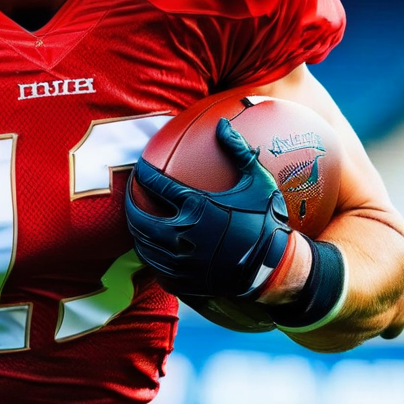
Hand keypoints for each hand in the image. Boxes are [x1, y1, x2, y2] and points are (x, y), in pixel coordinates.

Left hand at [126, 118, 292, 300]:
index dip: (143, 174)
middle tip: (131, 197)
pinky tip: (151, 249)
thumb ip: (237, 150)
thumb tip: (222, 123)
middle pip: (139, 218)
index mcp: (197, 206)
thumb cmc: (266, 220)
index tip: (140, 168)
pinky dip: (149, 256)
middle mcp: (182, 233)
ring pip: (143, 245)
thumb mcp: (257, 181)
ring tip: (137, 223)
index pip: (156, 184)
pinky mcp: (183, 280)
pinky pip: (155, 268)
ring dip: (136, 232)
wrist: (273, 266)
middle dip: (130, 205)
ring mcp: (181, 260)